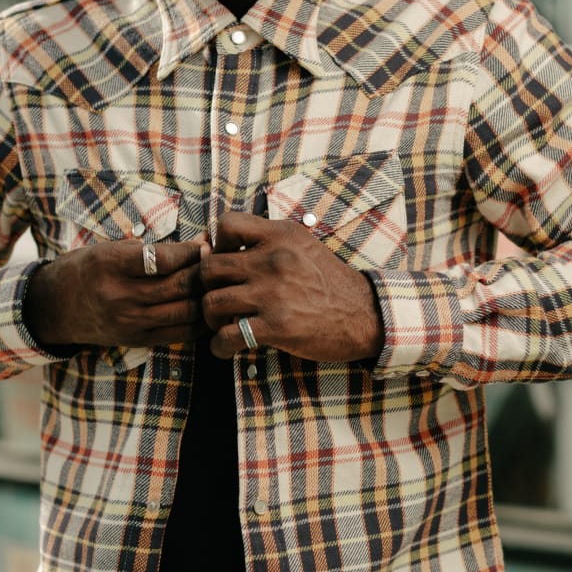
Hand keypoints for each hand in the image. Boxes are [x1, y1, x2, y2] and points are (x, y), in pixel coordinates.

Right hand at [24, 238, 208, 348]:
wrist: (55, 308)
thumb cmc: (86, 270)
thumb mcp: (109, 249)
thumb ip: (150, 250)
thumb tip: (198, 245)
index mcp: (111, 264)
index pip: (163, 258)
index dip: (191, 251)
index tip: (205, 244)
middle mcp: (120, 295)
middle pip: (178, 286)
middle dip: (205, 272)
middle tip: (219, 263)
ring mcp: (130, 322)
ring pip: (184, 311)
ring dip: (206, 297)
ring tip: (217, 285)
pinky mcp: (137, 340)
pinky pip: (180, 333)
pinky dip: (200, 322)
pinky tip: (208, 309)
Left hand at [201, 212, 383, 361]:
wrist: (366, 316)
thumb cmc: (330, 282)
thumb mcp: (303, 246)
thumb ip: (267, 241)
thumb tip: (218, 243)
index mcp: (281, 236)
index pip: (226, 224)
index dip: (216, 244)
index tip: (226, 263)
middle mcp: (274, 260)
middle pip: (209, 268)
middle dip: (206, 287)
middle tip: (218, 298)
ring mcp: (274, 294)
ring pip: (211, 303)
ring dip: (210, 318)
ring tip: (222, 324)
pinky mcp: (276, 327)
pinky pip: (226, 336)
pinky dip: (219, 346)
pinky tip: (227, 347)